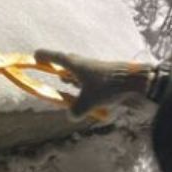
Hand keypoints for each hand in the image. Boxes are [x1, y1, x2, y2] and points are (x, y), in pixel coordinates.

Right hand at [35, 49, 154, 116]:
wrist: (135, 82)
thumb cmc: (108, 87)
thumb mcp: (88, 102)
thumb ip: (75, 110)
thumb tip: (71, 115)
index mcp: (76, 65)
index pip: (56, 57)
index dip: (45, 56)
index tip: (35, 55)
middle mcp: (84, 65)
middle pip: (67, 63)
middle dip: (58, 67)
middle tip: (49, 68)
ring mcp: (95, 70)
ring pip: (79, 72)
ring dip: (72, 77)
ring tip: (66, 83)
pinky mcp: (104, 78)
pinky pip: (89, 79)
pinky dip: (84, 85)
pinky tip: (86, 95)